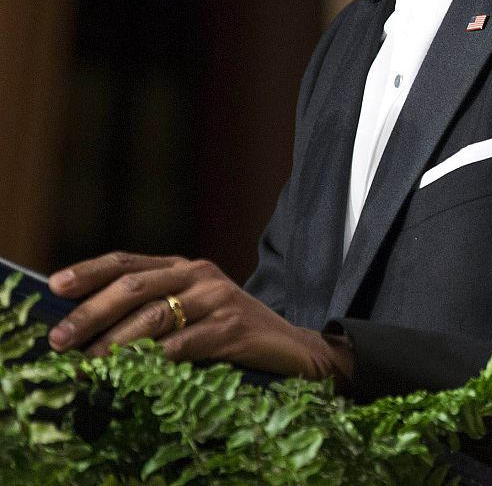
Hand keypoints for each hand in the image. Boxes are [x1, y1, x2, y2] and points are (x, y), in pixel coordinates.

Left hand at [46, 252, 352, 385]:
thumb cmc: (231, 333)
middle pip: (135, 286)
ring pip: (155, 316)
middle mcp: (201, 275)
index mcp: (186, 267)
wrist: (293, 348)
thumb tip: (89, 330)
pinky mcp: (234, 328)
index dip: (89, 271)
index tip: (54, 286)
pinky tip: (136, 372)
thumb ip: (153, 311)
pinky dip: (155, 360)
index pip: (128, 263)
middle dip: (91, 313)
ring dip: (115, 344)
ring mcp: (220, 299)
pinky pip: (184, 344)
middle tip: (60, 339)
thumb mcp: (192, 312)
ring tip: (89, 365)